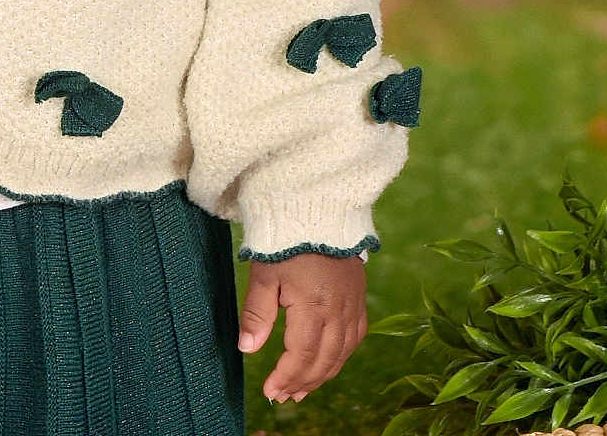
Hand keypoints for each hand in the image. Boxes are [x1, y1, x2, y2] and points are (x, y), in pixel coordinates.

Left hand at [237, 252, 366, 404]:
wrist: (317, 211)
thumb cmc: (286, 241)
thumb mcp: (264, 275)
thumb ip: (257, 314)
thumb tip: (247, 348)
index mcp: (314, 305)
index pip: (302, 355)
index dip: (286, 377)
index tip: (270, 391)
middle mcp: (338, 310)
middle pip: (324, 360)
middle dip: (302, 382)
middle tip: (283, 396)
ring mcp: (352, 305)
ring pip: (341, 353)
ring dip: (322, 375)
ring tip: (301, 389)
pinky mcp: (358, 298)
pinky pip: (355, 337)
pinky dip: (340, 356)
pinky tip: (327, 363)